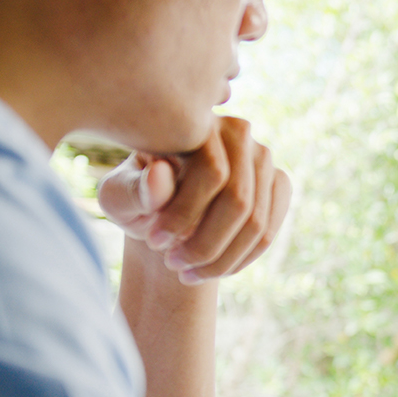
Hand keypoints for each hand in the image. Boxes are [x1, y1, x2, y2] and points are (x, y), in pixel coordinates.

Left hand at [98, 115, 291, 284]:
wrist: (165, 208)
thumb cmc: (137, 198)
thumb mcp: (119, 197)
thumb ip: (134, 189)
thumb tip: (161, 175)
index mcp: (196, 124)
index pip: (211, 171)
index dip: (184, 214)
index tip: (152, 242)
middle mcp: (238, 131)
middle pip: (239, 200)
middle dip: (205, 243)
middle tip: (173, 265)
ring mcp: (263, 157)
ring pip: (256, 221)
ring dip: (222, 258)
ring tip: (188, 272)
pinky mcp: (278, 183)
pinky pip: (269, 231)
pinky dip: (241, 259)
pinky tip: (213, 268)